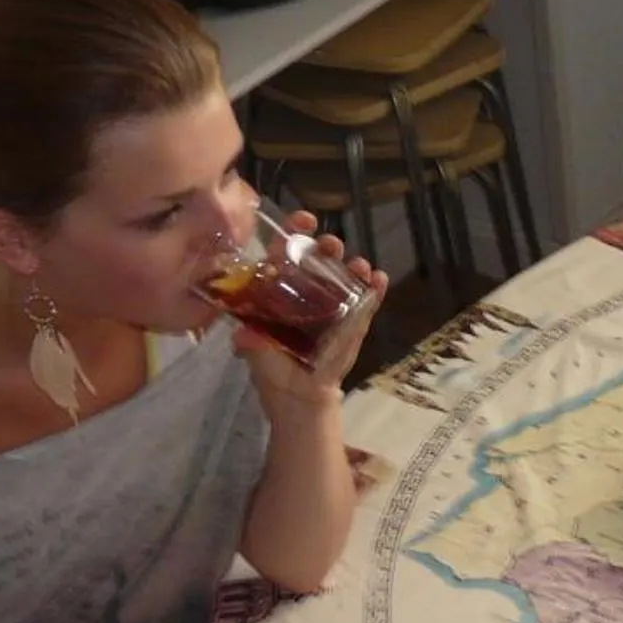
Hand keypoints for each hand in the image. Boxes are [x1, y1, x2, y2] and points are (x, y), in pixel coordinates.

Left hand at [234, 212, 387, 410]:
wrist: (301, 402)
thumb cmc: (274, 373)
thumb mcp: (256, 354)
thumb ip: (252, 342)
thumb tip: (243, 335)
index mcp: (279, 293)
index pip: (285, 254)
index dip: (293, 233)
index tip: (304, 220)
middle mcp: (307, 294)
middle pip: (318, 260)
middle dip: (326, 246)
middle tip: (330, 244)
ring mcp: (333, 308)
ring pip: (345, 277)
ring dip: (353, 266)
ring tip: (358, 265)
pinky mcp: (354, 324)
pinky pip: (368, 303)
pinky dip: (376, 290)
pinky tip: (379, 279)